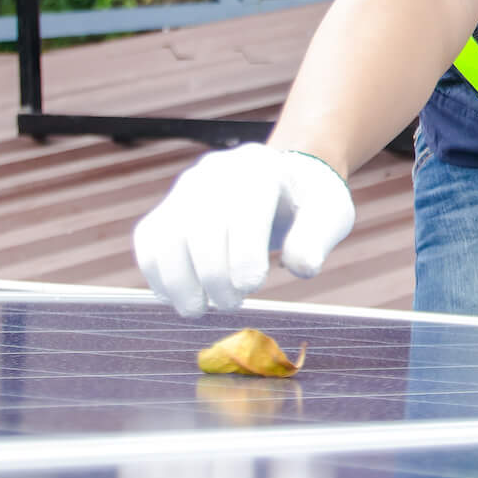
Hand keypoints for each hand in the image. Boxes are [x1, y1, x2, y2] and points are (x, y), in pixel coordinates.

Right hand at [132, 145, 354, 316]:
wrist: (283, 182)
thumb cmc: (307, 203)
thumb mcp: (328, 213)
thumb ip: (316, 238)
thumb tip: (302, 267)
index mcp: (260, 168)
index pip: (242, 210)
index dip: (242, 253)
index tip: (251, 287)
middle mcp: (217, 173)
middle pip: (199, 228)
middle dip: (213, 276)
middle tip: (231, 304)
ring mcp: (186, 190)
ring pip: (165, 239)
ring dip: (180, 284)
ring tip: (201, 308)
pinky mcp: (167, 209)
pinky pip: (149, 244)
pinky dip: (159, 277)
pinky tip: (182, 298)